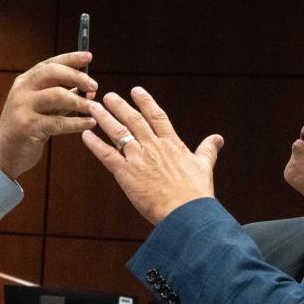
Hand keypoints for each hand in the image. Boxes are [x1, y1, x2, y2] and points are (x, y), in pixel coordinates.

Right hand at [0, 52, 97, 178]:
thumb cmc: (27, 127)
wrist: (4, 152)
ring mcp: (23, 107)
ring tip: (94, 108)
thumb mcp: (43, 107)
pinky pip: (58, 122)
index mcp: (26, 82)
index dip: (70, 59)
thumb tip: (89, 88)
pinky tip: (90, 123)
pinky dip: (77, 123)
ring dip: (79, 101)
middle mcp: (22, 90)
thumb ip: (63, 96)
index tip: (88, 56)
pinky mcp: (28, 127)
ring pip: (57, 95)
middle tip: (94, 85)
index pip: (50, 63)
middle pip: (53, 73)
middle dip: (77, 77)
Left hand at [81, 86, 223, 224]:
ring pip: (118, 133)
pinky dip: (95, 144)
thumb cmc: (195, 194)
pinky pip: (107, 155)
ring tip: (93, 108)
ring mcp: (138, 159)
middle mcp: (153, 147)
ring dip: (104, 119)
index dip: (145, 102)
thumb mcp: (204, 167)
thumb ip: (208, 150)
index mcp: (172, 144)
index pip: (157, 116)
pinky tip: (86, 135)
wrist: (185, 212)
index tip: (136, 91)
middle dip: (119, 106)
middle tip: (108, 96)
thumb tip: (218, 138)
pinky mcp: (126, 174)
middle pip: (133, 120)